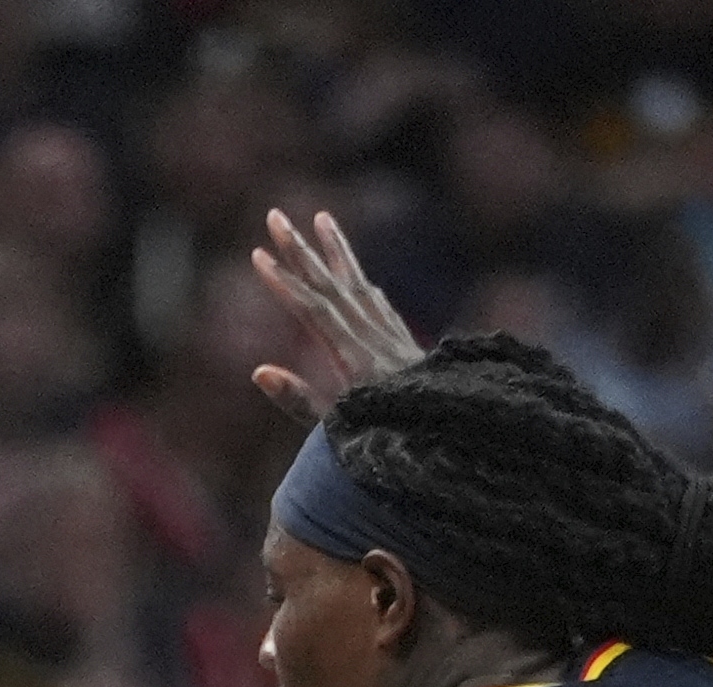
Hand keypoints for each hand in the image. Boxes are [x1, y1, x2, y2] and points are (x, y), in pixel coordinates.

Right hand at [249, 207, 426, 424]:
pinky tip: (363, 280)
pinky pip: (383, 307)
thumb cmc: (392, 443)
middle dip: (301, 250)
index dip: (285, 283)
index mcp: (357, 359)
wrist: (454, 441)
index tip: (258, 255)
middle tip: (275, 216)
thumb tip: (259, 372)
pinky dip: (366, 287)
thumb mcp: (340, 431)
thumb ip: (300, 402)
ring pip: (360, 286)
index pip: (314, 310)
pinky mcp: (408, 350)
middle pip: (333, 286)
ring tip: (322, 218)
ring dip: (338, 252)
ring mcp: (394, 341)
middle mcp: (376, 340)